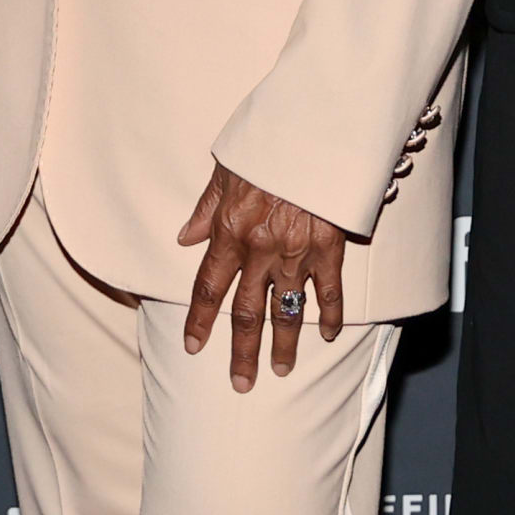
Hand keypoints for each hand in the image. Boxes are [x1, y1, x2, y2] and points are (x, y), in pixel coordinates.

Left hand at [175, 163, 345, 389]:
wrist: (313, 131)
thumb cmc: (266, 146)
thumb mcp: (224, 170)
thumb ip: (205, 209)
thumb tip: (184, 237)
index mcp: (230, 232)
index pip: (209, 287)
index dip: (200, 321)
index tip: (194, 347)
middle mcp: (261, 250)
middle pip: (247, 312)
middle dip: (243, 352)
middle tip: (241, 384)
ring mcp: (297, 252)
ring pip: (287, 309)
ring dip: (285, 343)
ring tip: (282, 369)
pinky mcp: (330, 247)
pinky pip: (329, 290)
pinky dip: (330, 314)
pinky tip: (328, 333)